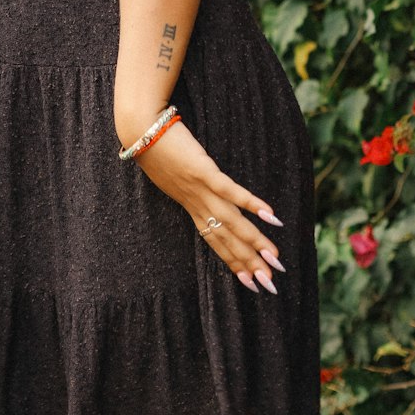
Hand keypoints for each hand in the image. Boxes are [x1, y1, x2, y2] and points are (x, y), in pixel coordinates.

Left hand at [134, 121, 284, 294]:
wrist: (139, 130)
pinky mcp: (203, 170)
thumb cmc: (155, 149)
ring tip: (275, 258)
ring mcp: (200, 189)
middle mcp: (196, 204)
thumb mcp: (172, 175)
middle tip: (271, 284)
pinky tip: (270, 216)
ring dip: (255, 241)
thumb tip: (201, 191)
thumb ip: (188, 186)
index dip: (234, 262)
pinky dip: (250, 204)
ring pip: (232, 221)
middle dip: (250, 262)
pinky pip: (229, 191)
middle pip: (227, 238)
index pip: (216, 241)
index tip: (251, 283)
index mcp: (191, 206)